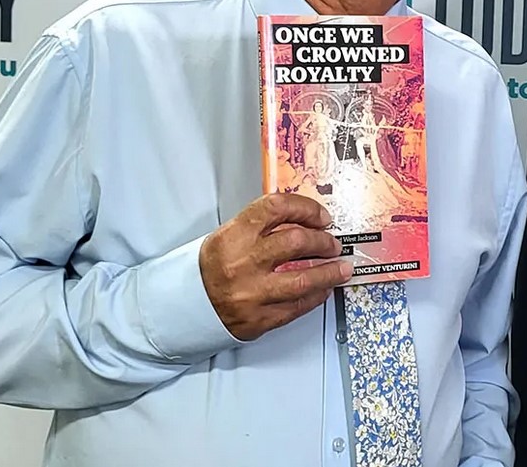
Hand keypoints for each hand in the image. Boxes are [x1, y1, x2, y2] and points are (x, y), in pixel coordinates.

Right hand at [199, 193, 352, 340]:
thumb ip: (263, 227)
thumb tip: (304, 221)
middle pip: (297, 242)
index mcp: (234, 235)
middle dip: (323, 241)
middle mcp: (243, 262)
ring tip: (342, 268)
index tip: (321, 216)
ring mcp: (252, 292)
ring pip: (303, 279)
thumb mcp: (229, 235)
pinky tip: (324, 289)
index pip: (277, 208)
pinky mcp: (258, 319)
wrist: (183, 306)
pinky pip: (296, 307)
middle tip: (333, 243)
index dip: (306, 208)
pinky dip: (316, 296)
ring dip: (330, 272)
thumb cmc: (211, 267)